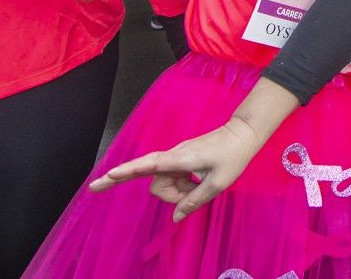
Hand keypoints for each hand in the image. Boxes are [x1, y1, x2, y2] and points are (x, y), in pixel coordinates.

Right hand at [90, 115, 263, 220]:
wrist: (243, 134)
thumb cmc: (232, 156)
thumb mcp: (218, 184)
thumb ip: (195, 201)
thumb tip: (176, 217)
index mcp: (180, 159)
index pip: (147, 165)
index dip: (126, 172)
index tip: (108, 175)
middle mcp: (173, 157)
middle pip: (156, 183)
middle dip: (169, 195)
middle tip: (192, 196)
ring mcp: (176, 157)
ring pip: (165, 182)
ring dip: (179, 191)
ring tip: (201, 186)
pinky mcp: (181, 159)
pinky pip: (173, 177)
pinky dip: (182, 185)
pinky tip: (198, 182)